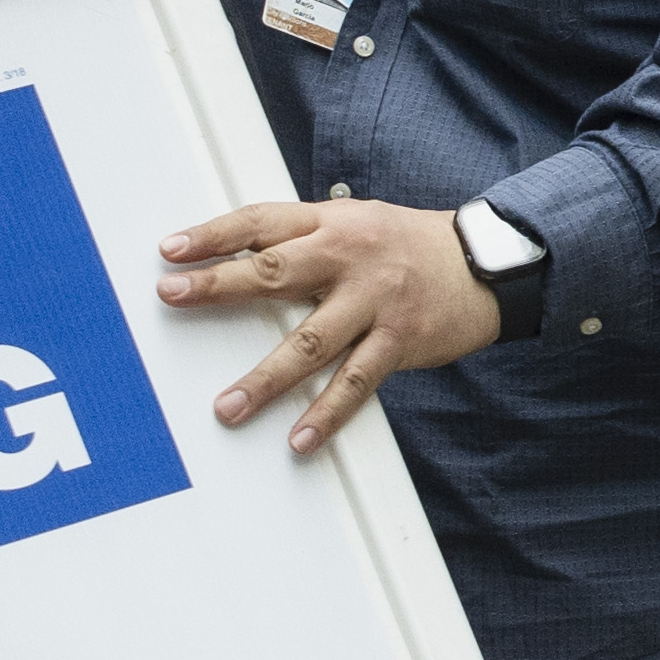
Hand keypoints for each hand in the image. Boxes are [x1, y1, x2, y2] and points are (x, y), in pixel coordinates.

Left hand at [159, 195, 502, 452]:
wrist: (488, 263)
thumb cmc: (409, 245)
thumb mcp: (357, 222)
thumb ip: (305, 238)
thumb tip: (241, 255)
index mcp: (331, 223)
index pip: (261, 222)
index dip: (214, 235)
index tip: (171, 250)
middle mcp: (349, 258)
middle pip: (275, 271)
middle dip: (219, 285)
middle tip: (173, 296)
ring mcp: (374, 301)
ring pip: (311, 341)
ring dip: (266, 378)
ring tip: (228, 407)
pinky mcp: (398, 340)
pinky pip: (356, 381)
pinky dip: (327, 412)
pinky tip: (300, 437)